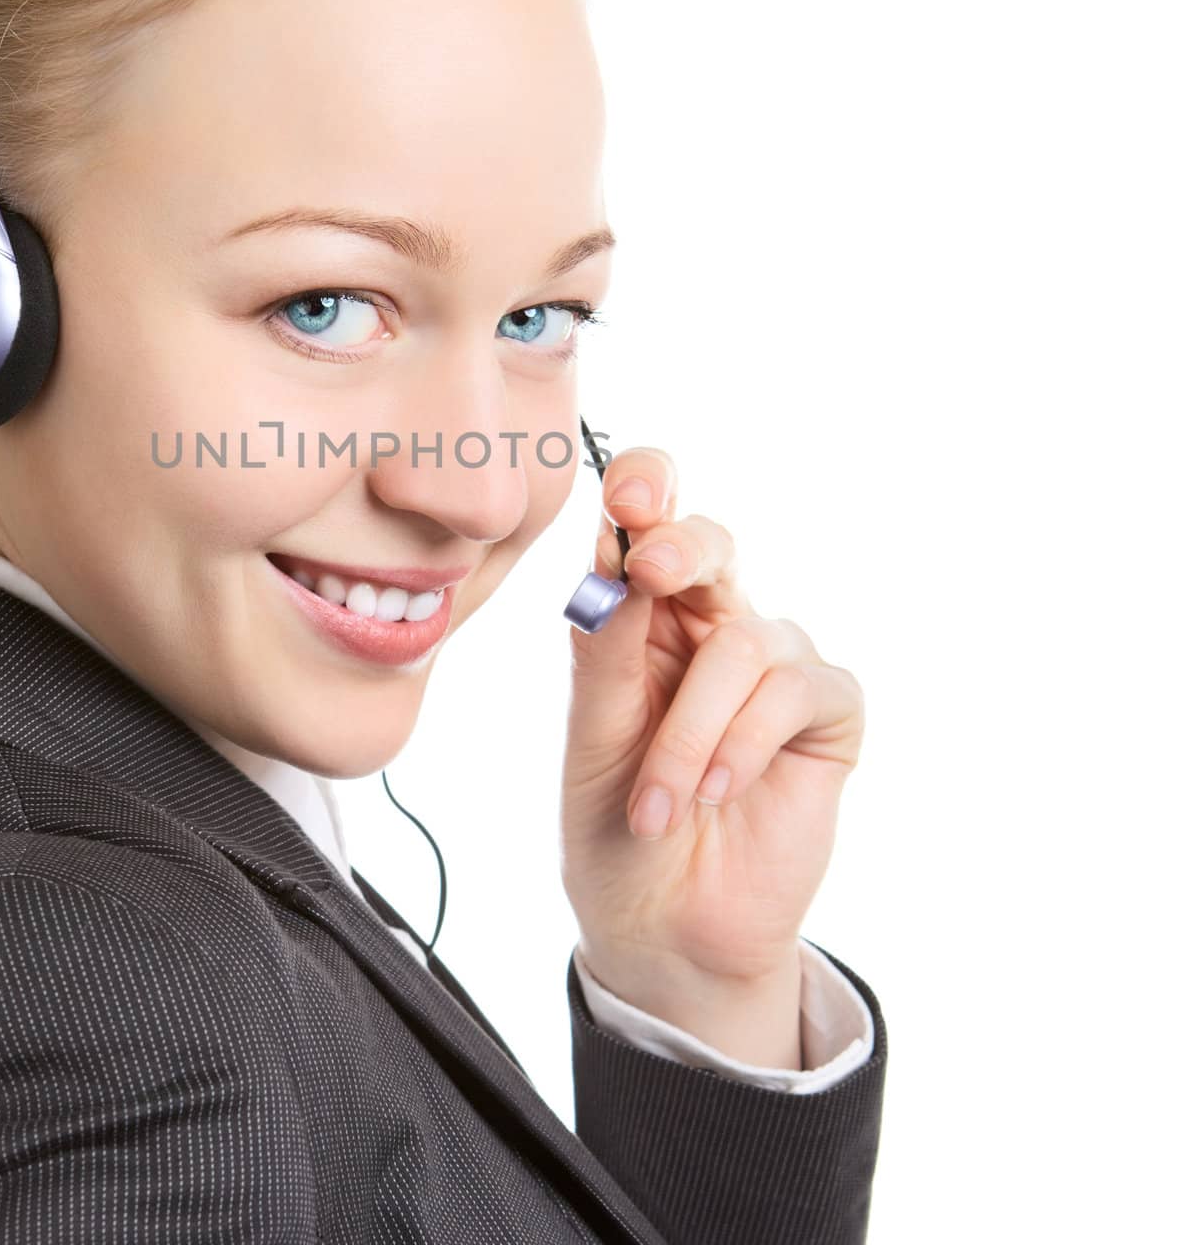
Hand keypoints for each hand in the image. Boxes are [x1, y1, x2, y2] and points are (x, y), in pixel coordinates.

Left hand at [558, 445, 864, 1047]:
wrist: (664, 931)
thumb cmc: (615, 829)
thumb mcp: (593, 740)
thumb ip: (606, 653)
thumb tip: (612, 563)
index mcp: (639, 618)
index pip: (648, 520)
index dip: (644, 487)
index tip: (625, 496)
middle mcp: (707, 626)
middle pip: (709, 544)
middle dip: (679, 549)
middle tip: (645, 571)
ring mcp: (772, 668)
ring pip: (742, 642)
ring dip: (691, 729)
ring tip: (660, 801)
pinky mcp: (825, 716)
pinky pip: (796, 691)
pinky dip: (745, 743)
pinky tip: (718, 793)